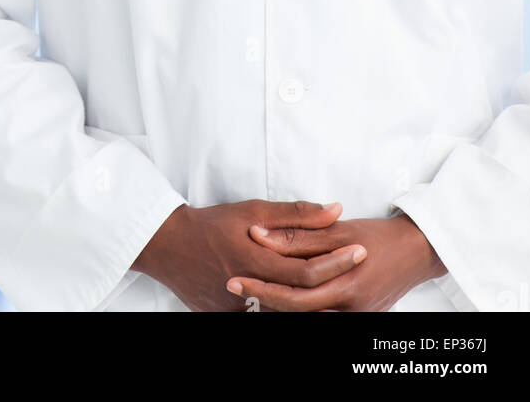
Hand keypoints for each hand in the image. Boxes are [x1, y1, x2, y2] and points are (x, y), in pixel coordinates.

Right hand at [131, 200, 366, 312]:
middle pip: (303, 297)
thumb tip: (334, 210)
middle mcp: (251, 291)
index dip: (337, 261)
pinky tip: (307, 301)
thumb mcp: (253, 211)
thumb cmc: (213, 224)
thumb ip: (295, 214)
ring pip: (287, 312)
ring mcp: (240, 311)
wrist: (170, 247)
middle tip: (358, 270)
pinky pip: (267, 317)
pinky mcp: (231, 319)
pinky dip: (288, 309)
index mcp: (256, 260)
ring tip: (340, 287)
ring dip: (315, 301)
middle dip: (335, 282)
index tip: (360, 250)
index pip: (307, 270)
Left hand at [225, 212, 445, 311]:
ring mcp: (356, 319)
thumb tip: (259, 234)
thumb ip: (300, 235)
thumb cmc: (377, 236)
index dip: (262, 287)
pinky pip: (321, 318)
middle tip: (232, 287)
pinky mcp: (357, 320)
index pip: (295, 293)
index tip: (234, 278)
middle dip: (263, 300)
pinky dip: (299, 311)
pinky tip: (278, 303)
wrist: (415, 253)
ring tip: (248, 296)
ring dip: (278, 309)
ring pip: (308, 319)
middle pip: (298, 312)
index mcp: (347, 285)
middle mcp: (351, 309)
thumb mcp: (338, 230)